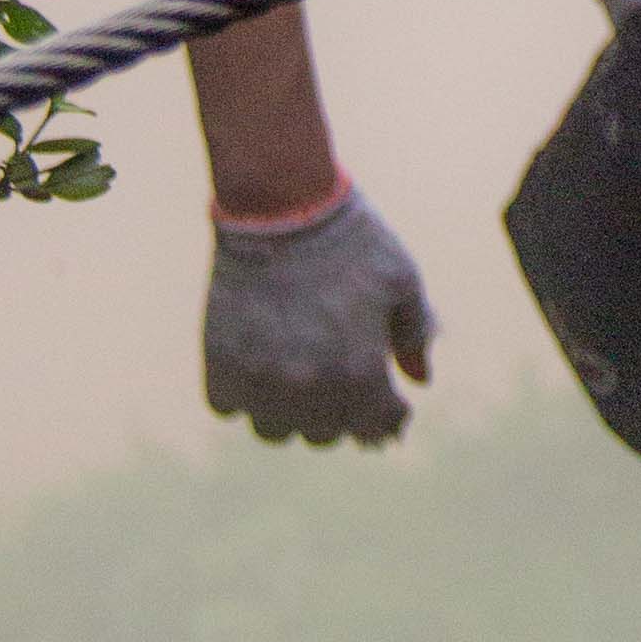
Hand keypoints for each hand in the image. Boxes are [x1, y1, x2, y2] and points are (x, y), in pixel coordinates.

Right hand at [205, 183, 434, 447]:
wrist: (281, 206)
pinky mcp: (219, 365)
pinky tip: (258, 368)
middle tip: (339, 385)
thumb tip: (421, 382)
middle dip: (340, 414)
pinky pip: (228, 408)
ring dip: (288, 414)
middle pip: (326, 435)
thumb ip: (415, 336)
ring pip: (274, 431)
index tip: (389, 406)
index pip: (380, 424)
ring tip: (295, 382)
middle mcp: (311, 388)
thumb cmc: (351, 239)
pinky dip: (243, 396)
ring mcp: (261, 381)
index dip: (389, 417)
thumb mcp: (401, 281)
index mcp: (362, 371)